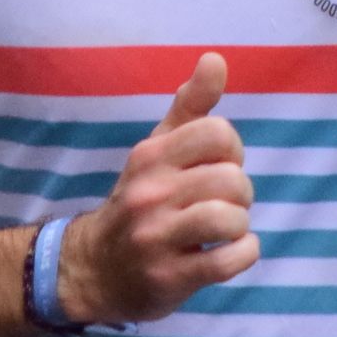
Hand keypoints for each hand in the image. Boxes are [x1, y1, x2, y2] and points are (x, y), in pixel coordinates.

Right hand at [56, 52, 259, 324]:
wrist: (93, 269)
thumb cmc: (141, 201)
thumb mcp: (158, 148)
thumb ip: (191, 105)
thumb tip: (216, 58)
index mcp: (150, 155)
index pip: (219, 133)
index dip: (232, 151)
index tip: (217, 167)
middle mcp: (149, 194)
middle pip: (231, 179)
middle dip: (240, 193)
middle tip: (223, 203)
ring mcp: (155, 238)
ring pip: (230, 219)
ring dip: (240, 225)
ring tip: (226, 229)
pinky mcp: (167, 278)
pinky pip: (227, 261)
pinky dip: (242, 254)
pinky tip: (230, 252)